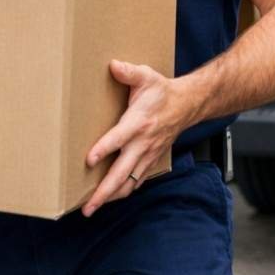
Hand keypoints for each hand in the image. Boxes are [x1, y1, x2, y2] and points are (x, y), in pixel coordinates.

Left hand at [81, 60, 194, 216]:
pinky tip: (112, 198)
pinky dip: (124, 191)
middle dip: (104, 191)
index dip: (105, 149)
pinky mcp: (150, 160)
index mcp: (138, 122)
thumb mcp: (146, 76)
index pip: (119, 138)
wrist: (187, 105)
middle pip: (121, 172)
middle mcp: (143, 143)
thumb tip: (113, 65)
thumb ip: (129, 72)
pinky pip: (136, 180)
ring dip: (111, 197)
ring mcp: (147, 155)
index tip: (89, 160)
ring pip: (128, 182)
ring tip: (93, 208)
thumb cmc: (162, 92)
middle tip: (87, 206)